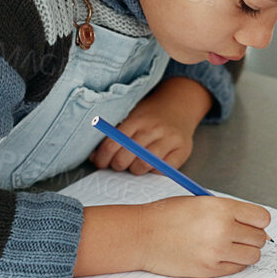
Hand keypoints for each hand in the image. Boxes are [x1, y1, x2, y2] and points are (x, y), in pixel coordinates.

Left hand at [90, 79, 208, 173]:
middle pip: (125, 157)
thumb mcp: (130, 117)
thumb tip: (94, 157)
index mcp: (136, 120)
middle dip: (117, 165)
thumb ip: (113, 135)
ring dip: (135, 170)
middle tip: (118, 164)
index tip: (101, 163)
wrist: (180, 105)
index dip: (102, 158)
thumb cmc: (150, 115)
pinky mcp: (182, 150)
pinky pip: (163, 170)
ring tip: (135, 165)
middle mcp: (153, 129)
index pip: (112, 144)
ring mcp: (169, 140)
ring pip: (143, 165)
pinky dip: (153, 172)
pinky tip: (151, 165)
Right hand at [135, 196, 271, 277]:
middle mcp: (222, 230)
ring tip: (230, 246)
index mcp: (221, 208)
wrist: (142, 236)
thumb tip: (255, 226)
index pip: (262, 218)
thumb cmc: (166, 216)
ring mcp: (217, 252)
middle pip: (260, 238)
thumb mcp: (200, 202)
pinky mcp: (210, 269)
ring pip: (253, 256)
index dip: (258, 221)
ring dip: (245, 252)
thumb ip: (228, 211)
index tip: (251, 223)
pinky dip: (233, 263)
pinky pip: (237, 268)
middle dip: (252, 236)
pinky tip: (219, 255)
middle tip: (238, 235)